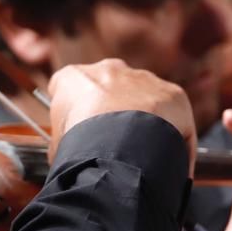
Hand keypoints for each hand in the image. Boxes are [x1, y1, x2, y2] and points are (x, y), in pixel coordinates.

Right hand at [48, 59, 196, 172]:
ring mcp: (142, 78)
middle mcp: (109, 69)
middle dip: (110, 111)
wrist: (116, 141)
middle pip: (109, 88)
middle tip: (111, 142)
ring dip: (142, 120)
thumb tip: (69, 158)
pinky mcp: (172, 92)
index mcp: (73, 78)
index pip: (68, 88)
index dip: (73, 113)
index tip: (77, 132)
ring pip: (142, 99)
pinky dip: (172, 136)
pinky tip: (166, 161)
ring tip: (140, 153)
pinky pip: (173, 116)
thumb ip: (64, 142)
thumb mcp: (58, 145)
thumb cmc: (79, 144)